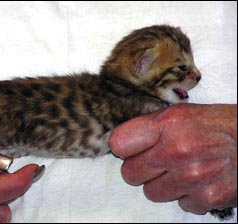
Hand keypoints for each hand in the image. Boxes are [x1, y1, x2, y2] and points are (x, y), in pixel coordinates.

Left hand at [109, 104, 236, 214]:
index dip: (124, 147)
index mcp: (167, 124)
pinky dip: (187, 196)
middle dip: (140, 169)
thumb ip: (151, 128)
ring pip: (151, 193)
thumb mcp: (183, 113)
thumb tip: (125, 143)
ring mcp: (191, 177)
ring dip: (162, 184)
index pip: (118, 143)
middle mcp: (176, 150)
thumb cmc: (221, 125)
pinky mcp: (207, 198)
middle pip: (129, 174)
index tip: (131, 148)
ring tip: (181, 170)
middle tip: (157, 161)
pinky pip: (180, 204)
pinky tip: (199, 181)